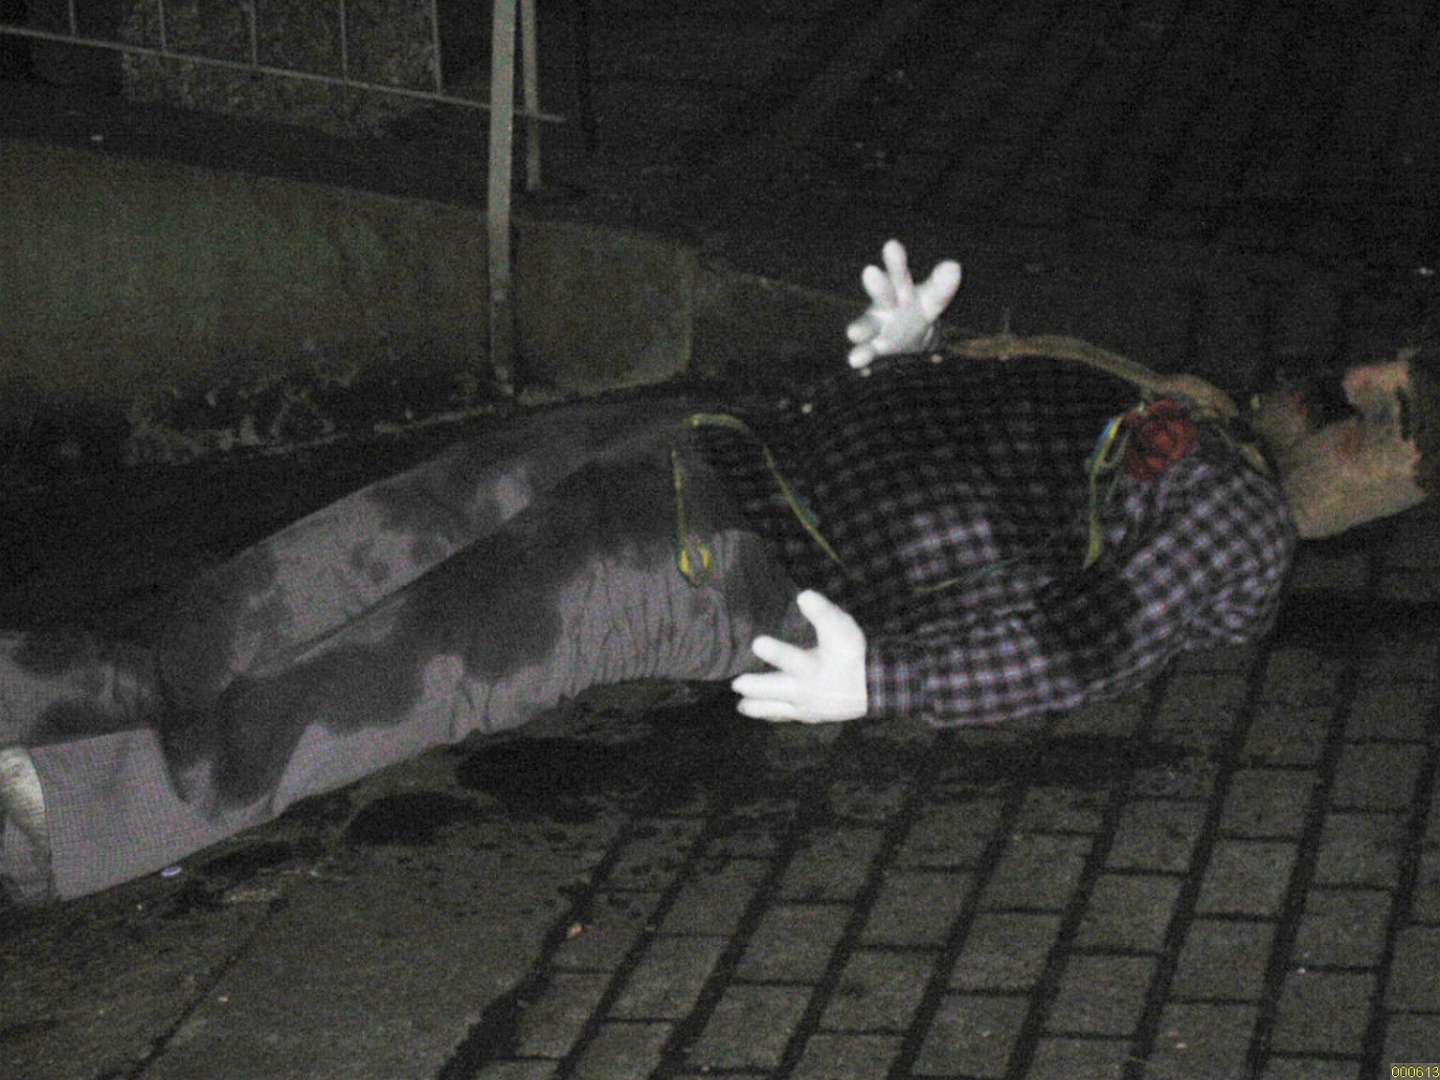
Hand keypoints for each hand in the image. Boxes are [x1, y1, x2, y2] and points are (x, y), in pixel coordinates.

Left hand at [731, 590, 867, 722]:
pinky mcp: (808, 716)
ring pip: (776, 708)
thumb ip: (822, 613)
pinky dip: (770, 715)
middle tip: (737, 683)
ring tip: (740, 706)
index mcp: (813, 667)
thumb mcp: (842, 628)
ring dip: (757, 706)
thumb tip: (803, 595)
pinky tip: (758, 713)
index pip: (793, 659)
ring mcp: (805, 706)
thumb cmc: (852, 653)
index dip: (776, 651)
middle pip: (776, 689)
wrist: (873, 686)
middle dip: (757, 686)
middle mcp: (806, 689)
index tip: (756, 643)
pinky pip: (785, 717)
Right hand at [845, 239, 961, 368]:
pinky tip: (855, 360)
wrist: (908, 339)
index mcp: (900, 287)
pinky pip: (866, 350)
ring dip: (861, 327)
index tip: (891, 245)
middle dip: (879, 285)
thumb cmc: (918, 311)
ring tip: (853, 332)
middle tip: (870, 271)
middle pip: (883, 293)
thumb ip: (942, 287)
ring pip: (868, 324)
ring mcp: (875, 326)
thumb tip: (953, 266)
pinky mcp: (873, 348)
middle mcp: (884, 303)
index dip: (896, 261)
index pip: (900, 272)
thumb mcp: (933, 299)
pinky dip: (861, 354)